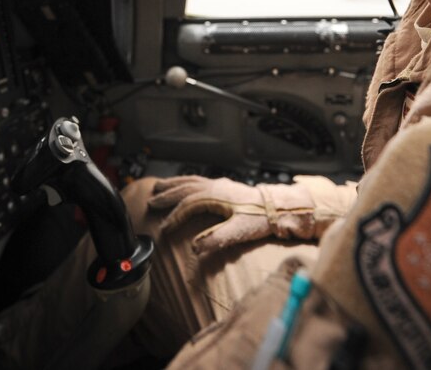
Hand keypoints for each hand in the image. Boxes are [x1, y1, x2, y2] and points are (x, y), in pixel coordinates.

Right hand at [147, 175, 355, 254]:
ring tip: (158, 187)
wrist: (280, 207)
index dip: (174, 217)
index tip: (165, 230)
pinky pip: (199, 181)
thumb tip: (195, 249)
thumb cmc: (261, 219)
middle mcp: (216, 186)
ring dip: (173, 184)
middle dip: (167, 195)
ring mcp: (220, 184)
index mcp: (216, 195)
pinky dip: (186, 182)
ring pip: (190, 181)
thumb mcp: (239, 232)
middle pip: (185, 188)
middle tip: (150, 202)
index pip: (188, 205)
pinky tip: (183, 186)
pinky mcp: (225, 186)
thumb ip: (217, 239)